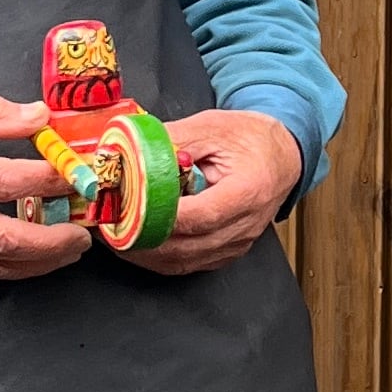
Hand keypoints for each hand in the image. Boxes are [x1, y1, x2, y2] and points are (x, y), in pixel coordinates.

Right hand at [0, 90, 92, 281]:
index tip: (80, 175)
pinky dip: (8, 265)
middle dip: (56, 241)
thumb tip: (40, 117)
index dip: (53, 181)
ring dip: (39, 262)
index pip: (11, 181)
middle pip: (8, 240)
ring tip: (69, 249)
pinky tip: (30, 253)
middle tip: (86, 231)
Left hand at [127, 108, 302, 276]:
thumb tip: (131, 149)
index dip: (159, 218)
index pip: (199, 216)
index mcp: (247, 191)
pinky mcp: (228, 252)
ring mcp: (237, 243)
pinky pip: (189, 264)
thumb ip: (172, 140)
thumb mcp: (212, 127)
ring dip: (146, 253)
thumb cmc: (252, 139)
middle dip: (143, 240)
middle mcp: (245, 225)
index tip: (127, 210)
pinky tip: (138, 244)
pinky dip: (160, 258)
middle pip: (186, 247)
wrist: (282, 155)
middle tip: (109, 227)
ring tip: (115, 237)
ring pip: (183, 262)